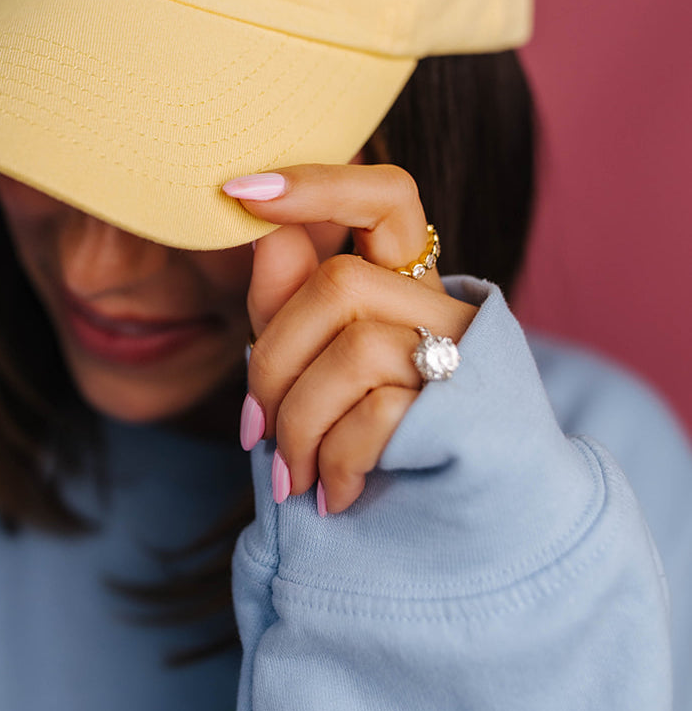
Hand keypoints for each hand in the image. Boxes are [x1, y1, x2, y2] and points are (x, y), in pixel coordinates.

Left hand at [224, 164, 476, 513]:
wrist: (464, 525)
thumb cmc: (370, 432)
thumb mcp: (313, 359)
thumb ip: (287, 298)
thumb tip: (266, 229)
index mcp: (406, 281)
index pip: (386, 195)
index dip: (319, 185)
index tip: (240, 190)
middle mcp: (445, 309)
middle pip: (340, 284)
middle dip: (274, 361)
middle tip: (255, 428)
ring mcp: (467, 359)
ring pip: (356, 351)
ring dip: (299, 423)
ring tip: (292, 473)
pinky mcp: (471, 416)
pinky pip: (380, 414)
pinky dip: (336, 460)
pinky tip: (332, 492)